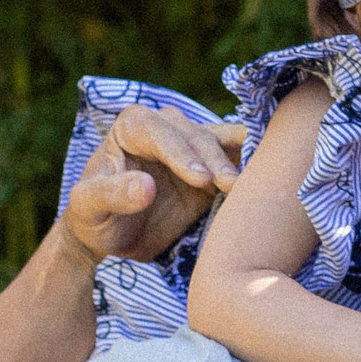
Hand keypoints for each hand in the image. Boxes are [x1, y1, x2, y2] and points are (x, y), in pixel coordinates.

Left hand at [61, 106, 245, 266]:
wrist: (111, 235)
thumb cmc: (93, 217)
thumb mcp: (89, 207)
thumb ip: (113, 194)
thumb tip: (147, 187)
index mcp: (133, 126)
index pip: (161, 133)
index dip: (182, 153)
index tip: (200, 180)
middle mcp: (166, 127)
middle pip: (197, 136)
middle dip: (216, 160)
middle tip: (233, 186)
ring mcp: (192, 146)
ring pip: (223, 143)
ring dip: (241, 160)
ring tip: (255, 182)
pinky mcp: (212, 166)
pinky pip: (237, 159)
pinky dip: (254, 164)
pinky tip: (271, 177)